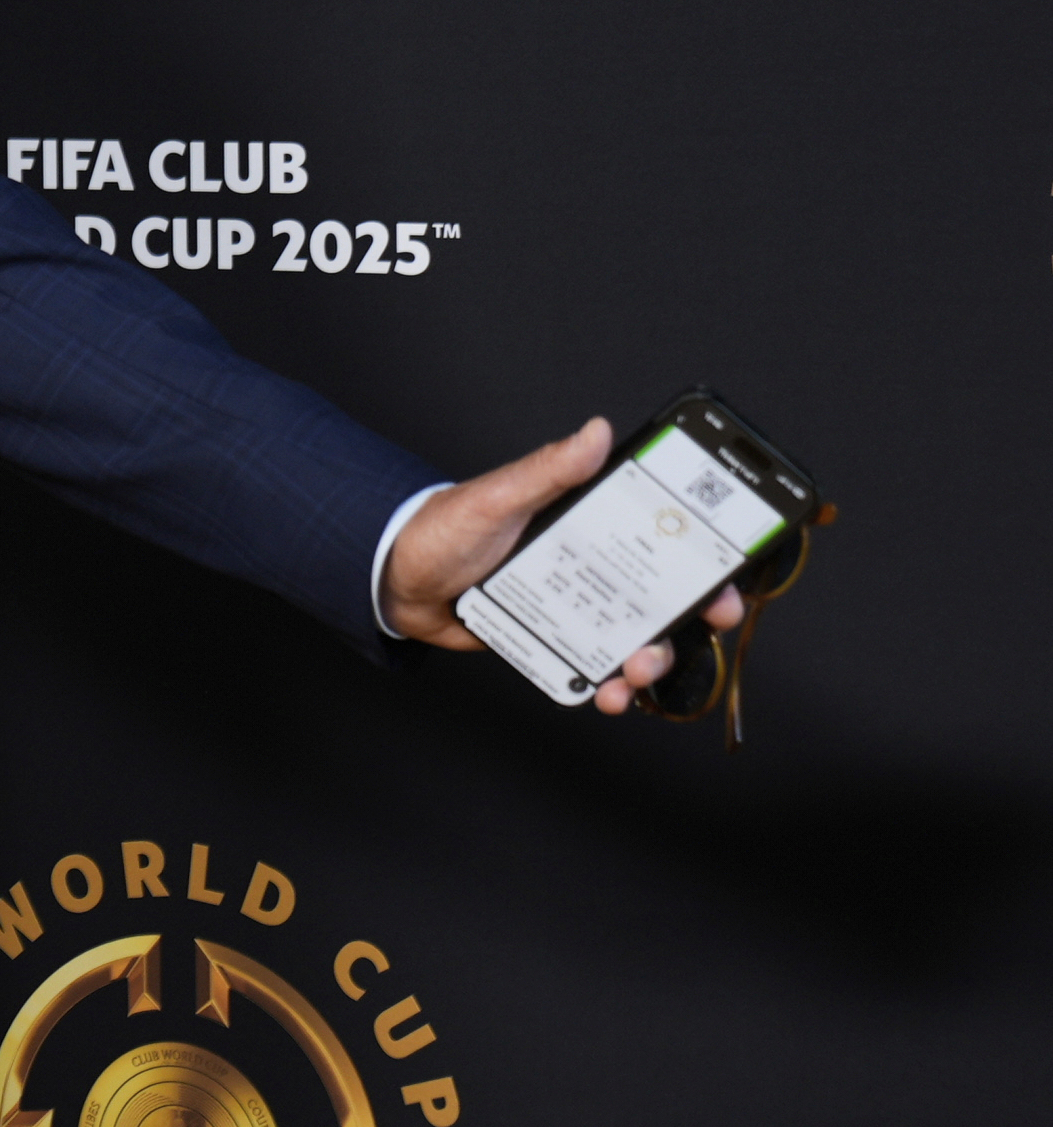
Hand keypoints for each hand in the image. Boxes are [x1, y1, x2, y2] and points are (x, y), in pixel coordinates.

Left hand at [381, 417, 745, 713]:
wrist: (396, 576)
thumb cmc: (446, 525)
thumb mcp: (500, 495)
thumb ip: (549, 470)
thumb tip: (595, 433)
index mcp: (590, 525)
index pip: (663, 539)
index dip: (705, 560)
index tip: (729, 580)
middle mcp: (591, 566)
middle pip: (663, 595)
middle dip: (692, 618)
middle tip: (700, 628)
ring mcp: (574, 606)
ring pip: (635, 638)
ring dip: (650, 660)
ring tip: (635, 670)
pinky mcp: (551, 640)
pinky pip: (592, 666)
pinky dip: (607, 685)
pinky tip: (605, 693)